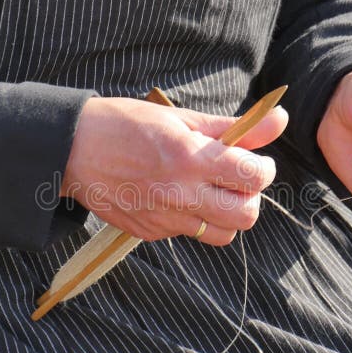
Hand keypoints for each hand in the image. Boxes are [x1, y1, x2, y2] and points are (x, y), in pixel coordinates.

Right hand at [62, 97, 288, 244]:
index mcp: (192, 158)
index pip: (254, 176)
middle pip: (247, 216)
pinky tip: (177, 197)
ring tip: (212, 193)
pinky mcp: (149, 232)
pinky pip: (188, 234)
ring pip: (222, 234)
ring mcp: (164, 218)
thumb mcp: (182, 118)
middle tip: (237, 181)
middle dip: (251, 198)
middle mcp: (181, 194)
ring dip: (227, 215)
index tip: (255, 160)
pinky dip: (193, 219)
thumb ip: (235, 126)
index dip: (263, 168)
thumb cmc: (127, 124)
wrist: (72, 149)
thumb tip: (279, 118)